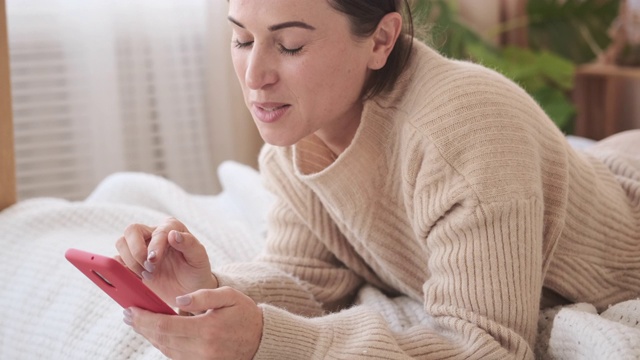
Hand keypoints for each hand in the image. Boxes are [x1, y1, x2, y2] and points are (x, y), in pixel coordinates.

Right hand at [115, 217, 217, 305]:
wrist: (189, 290)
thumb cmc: (196, 270)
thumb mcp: (199, 258)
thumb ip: (189, 244)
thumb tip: (173, 234)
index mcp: (171, 228)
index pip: (157, 231)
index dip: (154, 245)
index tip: (154, 260)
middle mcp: (153, 234)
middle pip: (132, 231)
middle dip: (137, 251)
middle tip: (149, 268)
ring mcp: (140, 248)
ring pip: (121, 244)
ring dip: (130, 261)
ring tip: (147, 275)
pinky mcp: (131, 263)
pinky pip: (116, 261)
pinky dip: (120, 269)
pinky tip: (136, 279)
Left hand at [124, 287, 262, 359]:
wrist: (262, 340)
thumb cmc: (245, 314)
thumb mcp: (230, 296)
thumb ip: (204, 295)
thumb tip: (178, 299)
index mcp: (207, 329)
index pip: (165, 325)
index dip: (144, 318)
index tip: (131, 309)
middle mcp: (201, 349)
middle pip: (161, 339)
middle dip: (142, 326)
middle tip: (128, 315)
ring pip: (165, 350)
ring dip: (150, 336)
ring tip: (139, 322)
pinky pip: (175, 356)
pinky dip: (163, 344)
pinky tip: (157, 333)